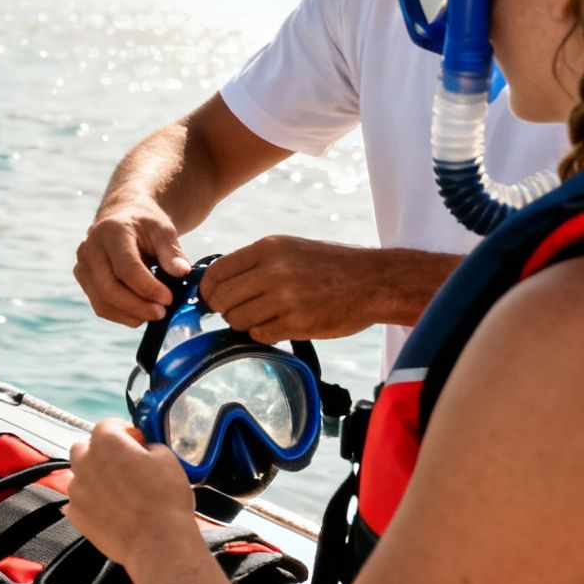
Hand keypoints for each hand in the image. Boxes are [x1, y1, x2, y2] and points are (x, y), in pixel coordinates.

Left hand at [63, 419, 193, 569]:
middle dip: (103, 453)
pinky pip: (79, 500)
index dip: (125, 432)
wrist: (158, 542)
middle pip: (87, 447)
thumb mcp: (167, 459)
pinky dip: (91, 501)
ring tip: (120, 492)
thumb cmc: (165, 500)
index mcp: (107, 441)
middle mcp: (85, 461)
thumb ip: (149, 446)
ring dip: (95, 477)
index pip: (109, 425)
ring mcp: (77, 488)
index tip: (136, 442)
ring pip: (81, 474)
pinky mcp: (75, 513)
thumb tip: (144, 450)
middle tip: (125, 466)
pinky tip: (112, 510)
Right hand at [74, 198, 187, 325]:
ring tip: (154, 314)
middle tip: (162, 313)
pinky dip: (121, 316)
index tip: (168, 299)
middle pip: (109, 288)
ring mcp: (82, 265)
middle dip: (137, 306)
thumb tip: (181, 272)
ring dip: (130, 315)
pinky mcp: (83, 280)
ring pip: (102, 301)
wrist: (122, 217)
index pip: (126, 267)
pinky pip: (99, 306)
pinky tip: (140, 314)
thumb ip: (171, 251)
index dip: (148, 287)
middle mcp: (90, 248)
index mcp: (111, 231)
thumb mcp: (163, 229)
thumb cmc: (144, 224)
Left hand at [198, 234, 378, 342]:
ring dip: (244, 323)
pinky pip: (260, 334)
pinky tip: (278, 326)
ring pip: (237, 319)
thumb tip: (219, 282)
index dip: (209, 289)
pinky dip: (263, 334)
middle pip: (221, 298)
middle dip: (223, 309)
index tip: (213, 298)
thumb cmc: (330, 265)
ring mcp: (284, 298)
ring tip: (262, 318)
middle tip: (237, 311)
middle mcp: (272, 271)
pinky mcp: (296, 323)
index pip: (217, 272)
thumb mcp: (289, 249)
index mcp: (268, 248)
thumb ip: (256, 263)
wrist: (374, 281)